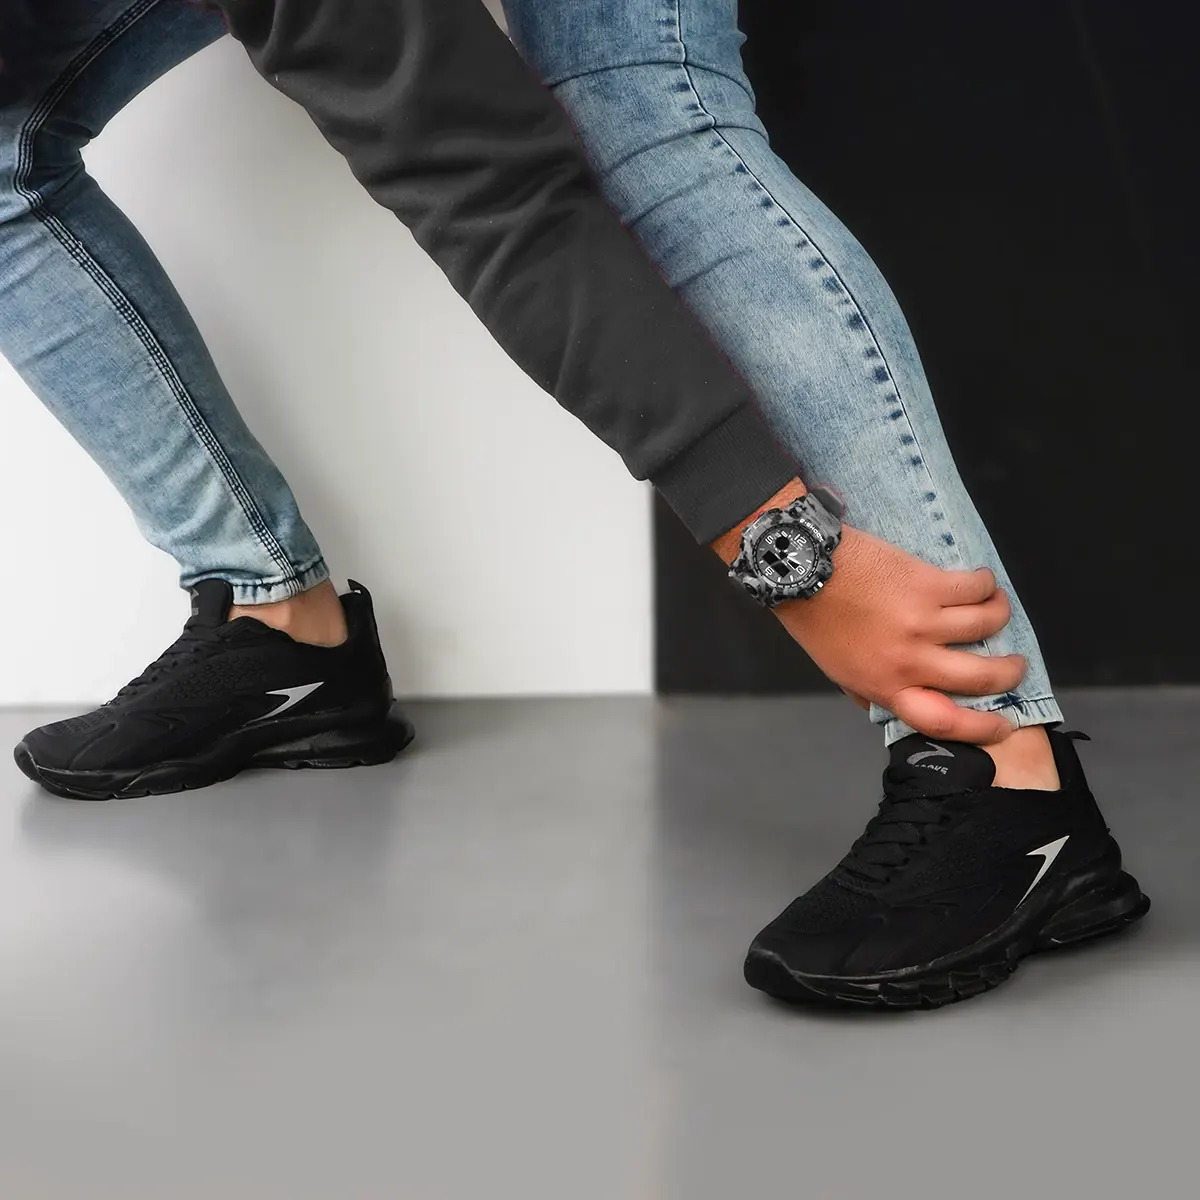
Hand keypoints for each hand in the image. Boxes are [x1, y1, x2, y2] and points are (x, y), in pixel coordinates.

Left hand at [773, 526, 1023, 742]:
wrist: (803, 570)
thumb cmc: (816, 619)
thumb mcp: (838, 671)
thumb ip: (871, 692)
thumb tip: (894, 709)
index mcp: (885, 686)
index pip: (943, 721)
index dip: (981, 729)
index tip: (1005, 725)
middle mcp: (909, 660)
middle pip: (981, 677)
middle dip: (1009, 673)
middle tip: (1014, 664)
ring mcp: (921, 622)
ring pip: (988, 625)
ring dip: (999, 616)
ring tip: (994, 610)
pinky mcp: (927, 584)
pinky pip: (977, 588)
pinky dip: (985, 584)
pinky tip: (979, 582)